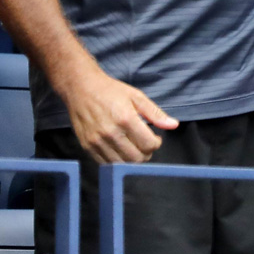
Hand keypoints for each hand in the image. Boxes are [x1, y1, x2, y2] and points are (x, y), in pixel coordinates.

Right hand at [61, 67, 178, 163]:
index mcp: (126, 119)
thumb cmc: (110, 91)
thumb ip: (155, 113)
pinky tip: (120, 149)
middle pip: (137, 158)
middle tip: (145, 144)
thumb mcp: (136, 96)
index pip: (148, 145)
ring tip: (133, 147)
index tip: (154, 138)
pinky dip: (117, 161)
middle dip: (146, 154)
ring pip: (122, 164)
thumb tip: (173, 125)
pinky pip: (106, 164)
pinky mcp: (87, 147)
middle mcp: (111, 133)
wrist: (81, 88)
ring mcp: (97, 142)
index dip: (156, 144)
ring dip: (132, 159)